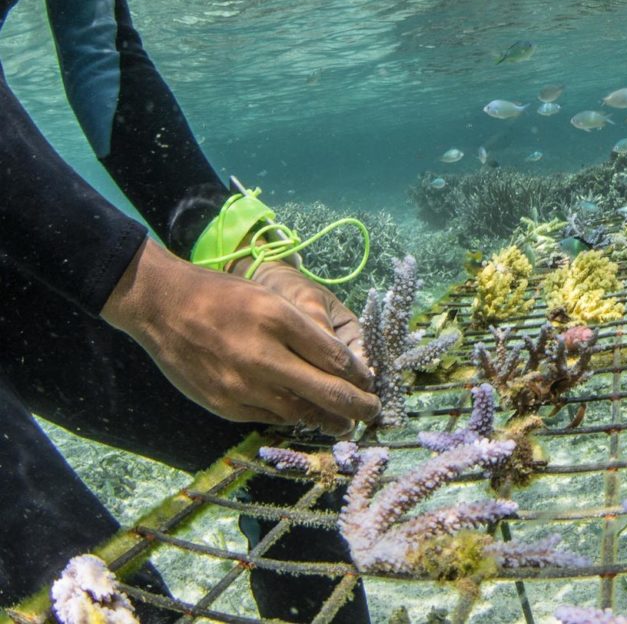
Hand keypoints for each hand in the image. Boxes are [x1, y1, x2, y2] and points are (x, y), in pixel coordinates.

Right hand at [101, 239, 380, 434]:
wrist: (162, 306)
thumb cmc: (223, 296)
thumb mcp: (270, 299)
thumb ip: (305, 330)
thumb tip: (342, 363)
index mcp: (278, 318)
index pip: (335, 358)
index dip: (360, 375)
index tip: (371, 381)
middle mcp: (263, 355)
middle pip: (327, 392)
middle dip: (358, 406)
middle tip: (373, 410)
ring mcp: (242, 385)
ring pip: (300, 414)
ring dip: (327, 420)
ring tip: (344, 421)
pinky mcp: (224, 405)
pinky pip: (269, 417)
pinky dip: (290, 417)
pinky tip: (302, 414)